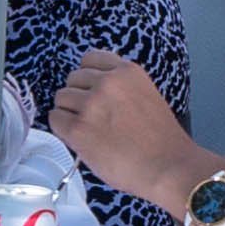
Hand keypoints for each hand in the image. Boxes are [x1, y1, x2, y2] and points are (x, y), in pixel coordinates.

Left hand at [46, 55, 204, 211]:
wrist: (169, 166)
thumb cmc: (161, 140)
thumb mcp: (146, 95)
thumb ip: (120, 87)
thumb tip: (92, 89)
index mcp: (127, 72)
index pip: (90, 58)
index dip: (88, 77)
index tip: (92, 91)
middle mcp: (107, 83)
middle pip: (72, 79)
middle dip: (78, 96)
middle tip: (92, 117)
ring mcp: (90, 104)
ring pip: (61, 99)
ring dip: (69, 113)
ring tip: (89, 130)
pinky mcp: (78, 128)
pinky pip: (55, 119)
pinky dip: (62, 129)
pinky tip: (80, 139)